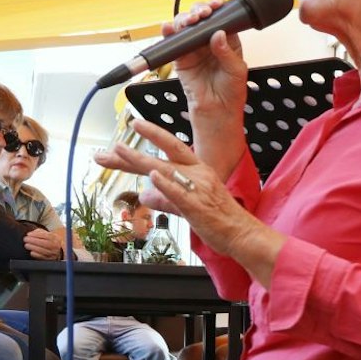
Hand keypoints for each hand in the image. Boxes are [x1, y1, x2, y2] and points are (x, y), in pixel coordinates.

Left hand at [22, 227, 65, 260]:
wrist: (57, 249)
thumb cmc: (48, 240)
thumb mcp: (46, 234)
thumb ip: (39, 232)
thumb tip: (30, 234)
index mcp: (54, 238)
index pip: (45, 235)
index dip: (35, 234)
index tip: (28, 234)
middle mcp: (55, 245)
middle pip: (44, 243)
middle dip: (33, 241)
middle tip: (25, 239)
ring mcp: (53, 253)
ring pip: (42, 250)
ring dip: (33, 247)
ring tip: (26, 245)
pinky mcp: (49, 259)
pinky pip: (41, 257)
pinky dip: (35, 254)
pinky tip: (31, 251)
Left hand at [94, 119, 274, 263]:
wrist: (243, 234)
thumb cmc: (220, 220)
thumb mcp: (188, 205)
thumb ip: (165, 199)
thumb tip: (144, 195)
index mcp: (199, 171)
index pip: (172, 149)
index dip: (153, 135)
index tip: (135, 125)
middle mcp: (198, 175)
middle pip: (168, 152)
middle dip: (142, 141)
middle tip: (117, 136)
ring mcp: (198, 189)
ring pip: (167, 169)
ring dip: (142, 159)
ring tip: (120, 150)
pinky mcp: (197, 206)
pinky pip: (179, 193)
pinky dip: (166, 184)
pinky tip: (153, 175)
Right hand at [163, 0, 250, 113]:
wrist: (218, 111)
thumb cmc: (231, 92)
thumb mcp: (236, 70)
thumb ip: (227, 52)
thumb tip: (218, 34)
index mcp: (227, 41)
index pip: (220, 18)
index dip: (217, 9)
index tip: (216, 6)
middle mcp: (209, 42)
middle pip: (201, 17)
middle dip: (199, 10)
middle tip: (202, 14)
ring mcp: (194, 48)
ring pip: (186, 26)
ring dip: (185, 19)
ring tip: (189, 20)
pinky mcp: (181, 58)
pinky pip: (173, 43)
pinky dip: (168, 33)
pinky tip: (169, 27)